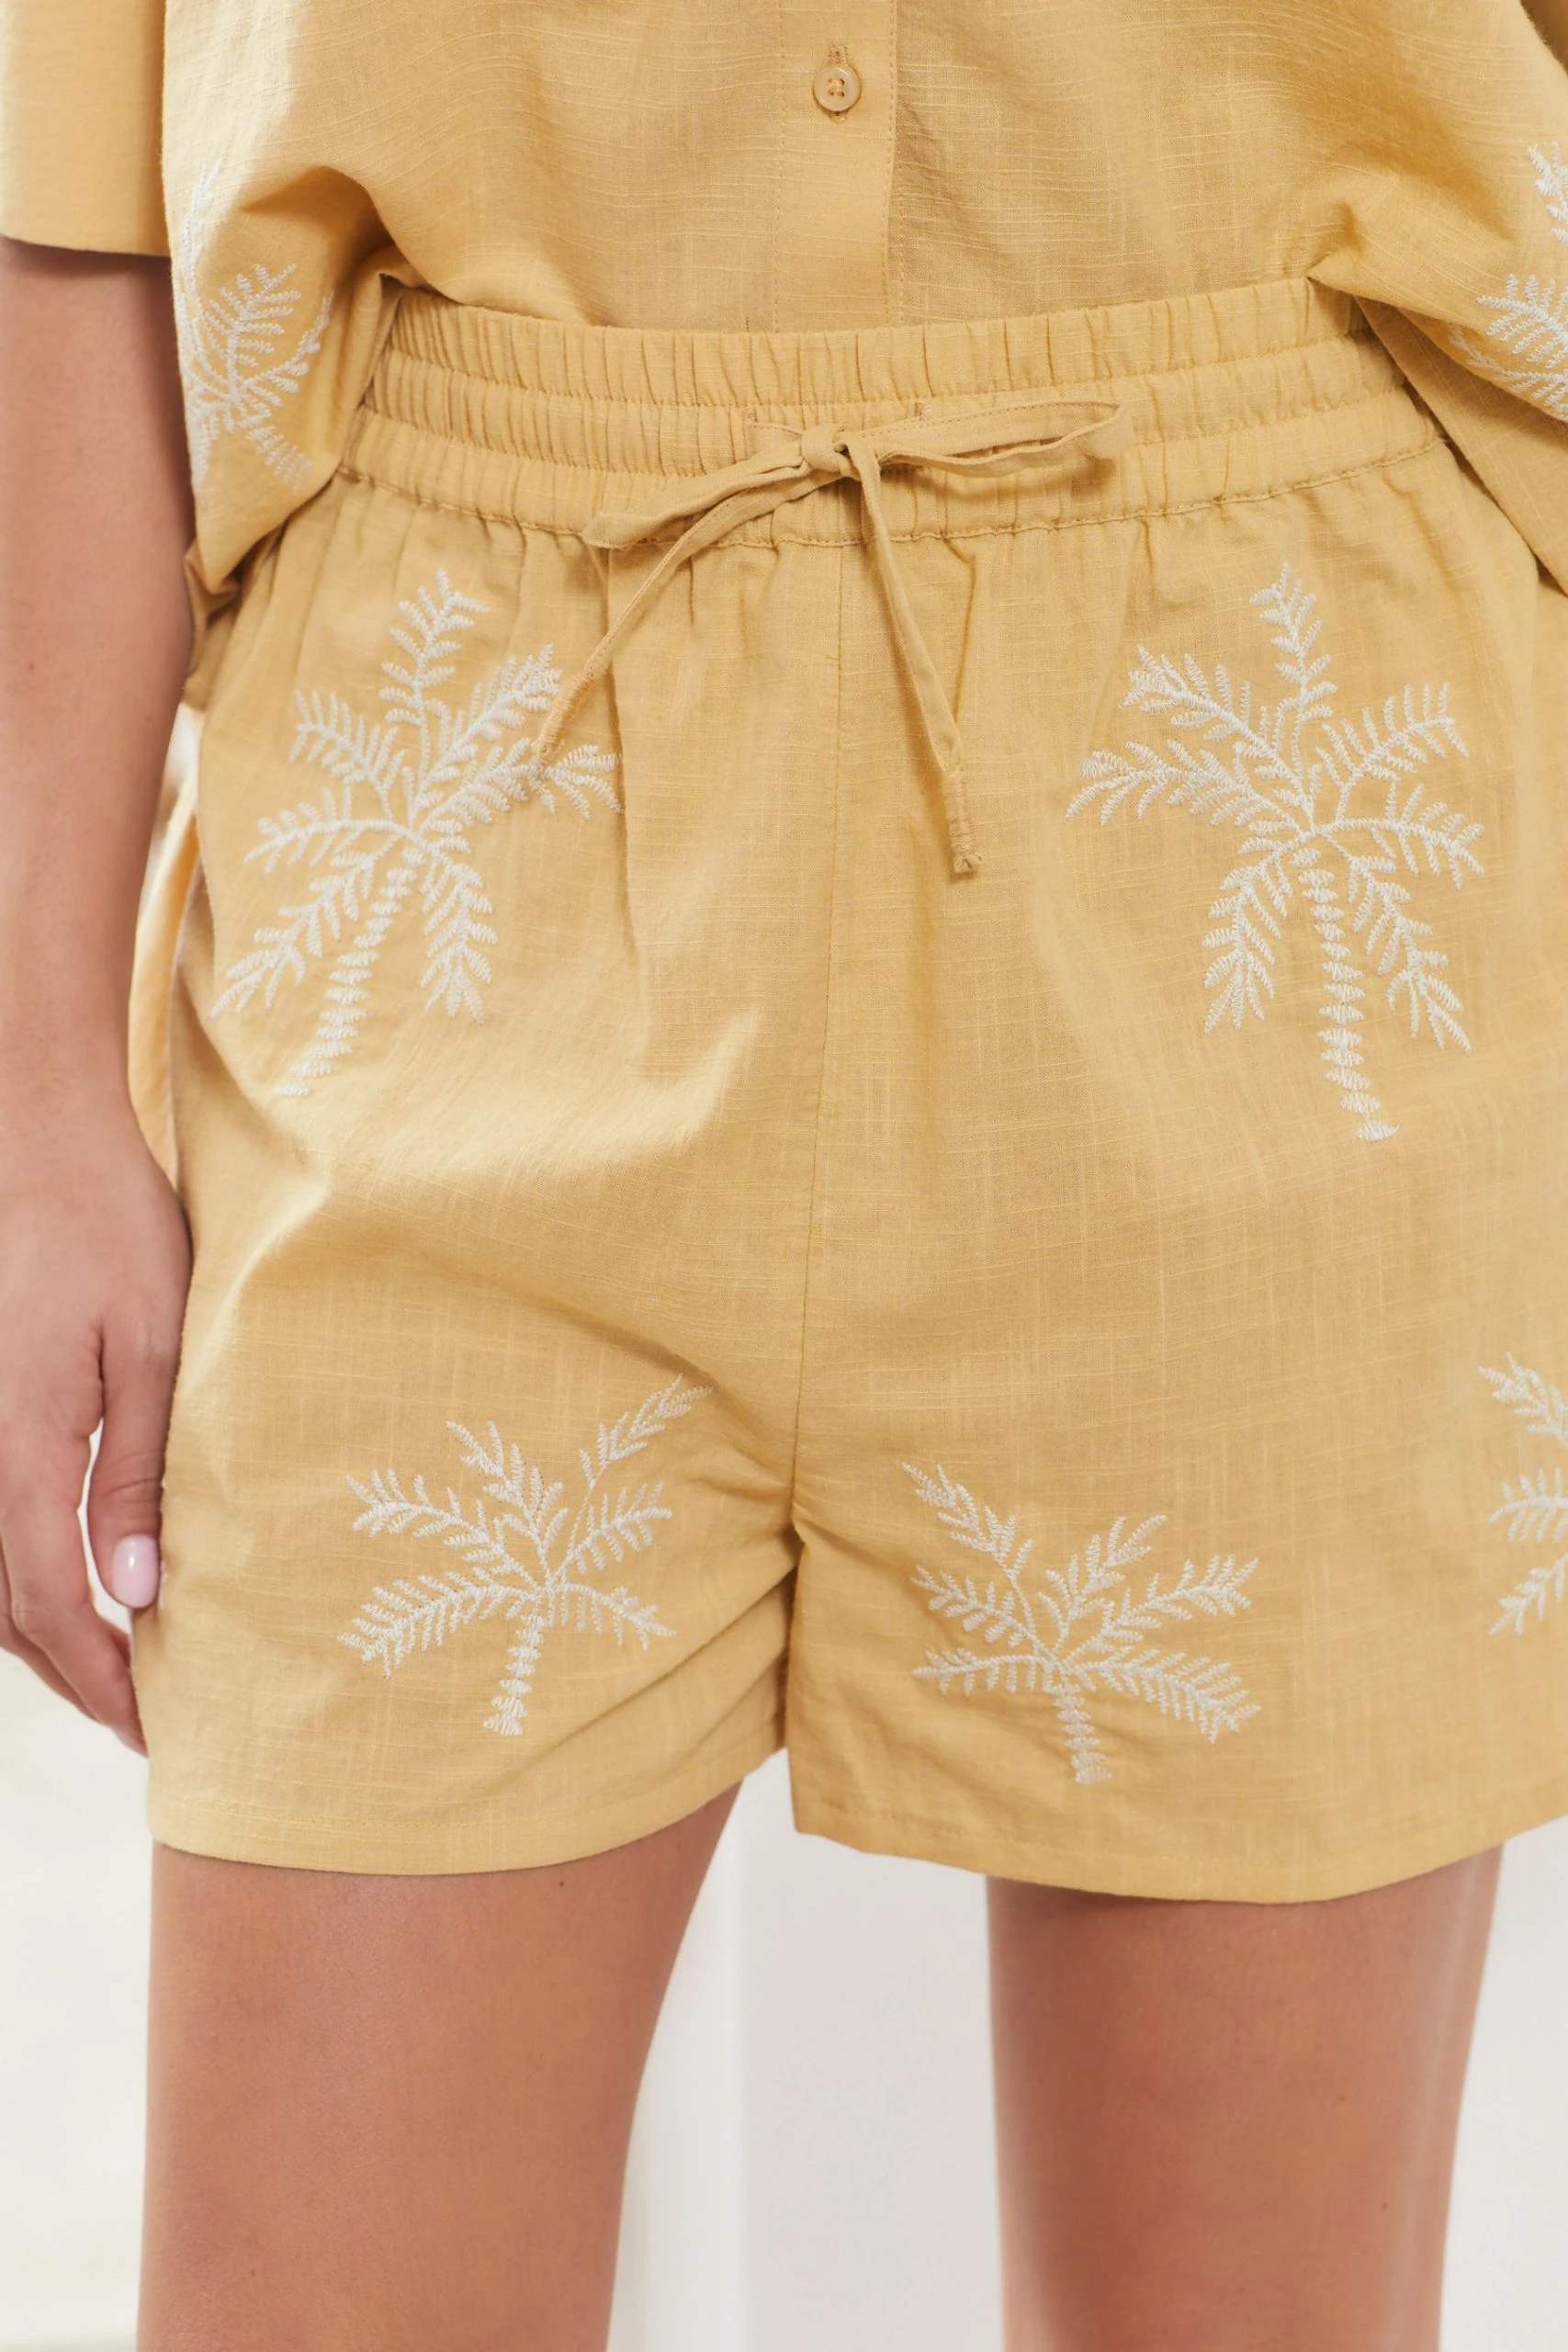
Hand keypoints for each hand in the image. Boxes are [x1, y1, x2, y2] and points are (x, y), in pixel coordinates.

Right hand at [0, 1087, 191, 1751]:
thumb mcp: (157, 1350)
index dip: (101, 1679)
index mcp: (20, 1448)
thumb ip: (141, 1474)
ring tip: (120, 1675)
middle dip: (76, 1676)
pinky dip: (27, 1578)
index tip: (155, 1728)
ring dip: (47, 1635)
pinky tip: (78, 1588)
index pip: (53, 1605)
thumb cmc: (114, 1230)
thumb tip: (140, 1594)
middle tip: (147, 1724)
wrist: (43, 1145)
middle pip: (9, 1609)